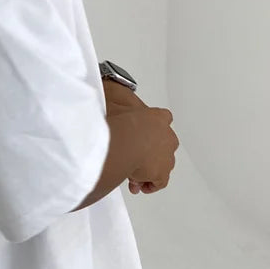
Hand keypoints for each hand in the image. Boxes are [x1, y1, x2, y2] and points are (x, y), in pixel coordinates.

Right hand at [102, 79, 171, 194]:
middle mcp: (167, 136)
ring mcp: (166, 155)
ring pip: (160, 164)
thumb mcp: (112, 101)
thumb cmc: (117, 124)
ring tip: (132, 176)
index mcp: (159, 117)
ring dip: (147, 170)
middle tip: (133, 159)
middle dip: (148, 154)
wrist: (122, 142)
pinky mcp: (161, 173)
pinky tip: (137, 185)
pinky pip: (158, 182)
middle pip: (162, 145)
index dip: (149, 130)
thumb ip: (111, 95)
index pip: (163, 119)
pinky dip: (149, 184)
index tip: (139, 136)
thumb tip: (102, 82)